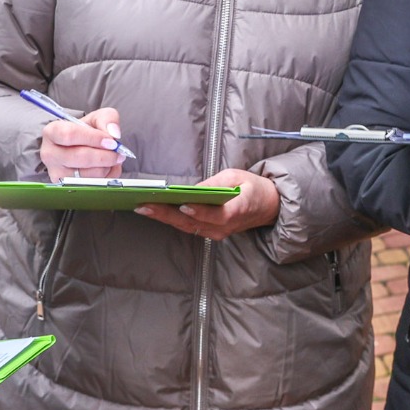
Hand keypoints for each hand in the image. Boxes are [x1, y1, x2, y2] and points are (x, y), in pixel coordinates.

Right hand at [39, 106, 126, 181]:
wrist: (80, 146)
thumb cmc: (85, 131)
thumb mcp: (96, 118)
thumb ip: (107, 119)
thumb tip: (114, 134)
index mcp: (52, 132)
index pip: (70, 135)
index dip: (93, 138)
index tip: (111, 141)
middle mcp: (50, 154)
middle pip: (80, 157)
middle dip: (105, 156)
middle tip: (118, 153)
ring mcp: (57, 172)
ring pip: (87, 174)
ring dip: (107, 167)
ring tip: (112, 158)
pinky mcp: (67, 186)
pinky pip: (92, 185)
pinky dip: (106, 177)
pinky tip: (107, 167)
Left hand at [136, 168, 279, 239]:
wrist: (266, 206)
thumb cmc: (251, 187)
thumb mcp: (236, 176)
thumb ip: (214, 184)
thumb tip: (191, 190)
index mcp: (238, 210)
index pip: (217, 215)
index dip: (200, 212)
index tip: (183, 205)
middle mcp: (225, 227)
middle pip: (193, 223)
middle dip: (167, 214)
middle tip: (144, 205)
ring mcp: (217, 233)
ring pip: (187, 227)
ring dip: (163, 218)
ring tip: (143, 207)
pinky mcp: (210, 233)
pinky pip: (188, 227)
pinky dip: (171, 219)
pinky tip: (155, 211)